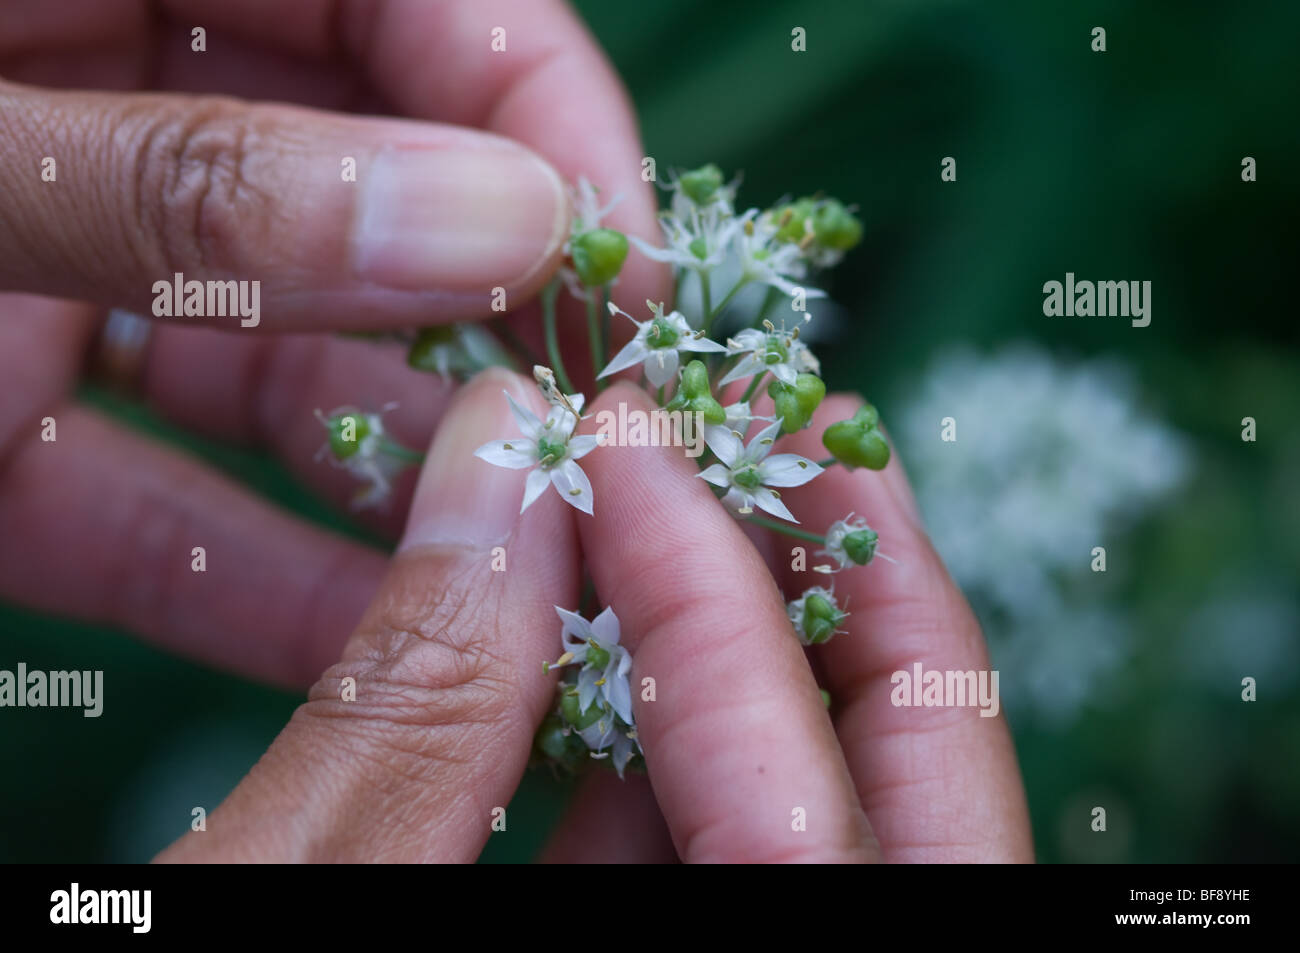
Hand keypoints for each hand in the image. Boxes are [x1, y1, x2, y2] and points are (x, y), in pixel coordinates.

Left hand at [0, 0, 664, 685]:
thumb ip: (208, 192)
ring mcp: (60, 284)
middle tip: (603, 415)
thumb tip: (504, 225)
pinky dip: (251, 578)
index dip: (536, 107)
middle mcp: (108, 126)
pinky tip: (372, 642)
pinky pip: (159, 499)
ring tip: (529, 536)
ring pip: (280, 363)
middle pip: (367, 185)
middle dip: (495, 308)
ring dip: (406, 461)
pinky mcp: (9, 432)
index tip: (623, 264)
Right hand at [158, 371, 1032, 862]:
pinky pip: (708, 847)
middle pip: (898, 813)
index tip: (640, 432)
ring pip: (805, 816)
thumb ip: (415, 706)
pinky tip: (609, 614)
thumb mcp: (289, 904)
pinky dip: (666, 724)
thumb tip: (502, 457)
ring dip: (752, 635)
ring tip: (702, 479)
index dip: (724, 602)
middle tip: (787, 422)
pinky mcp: (639, 951)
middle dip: (841, 597)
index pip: (805, 831)